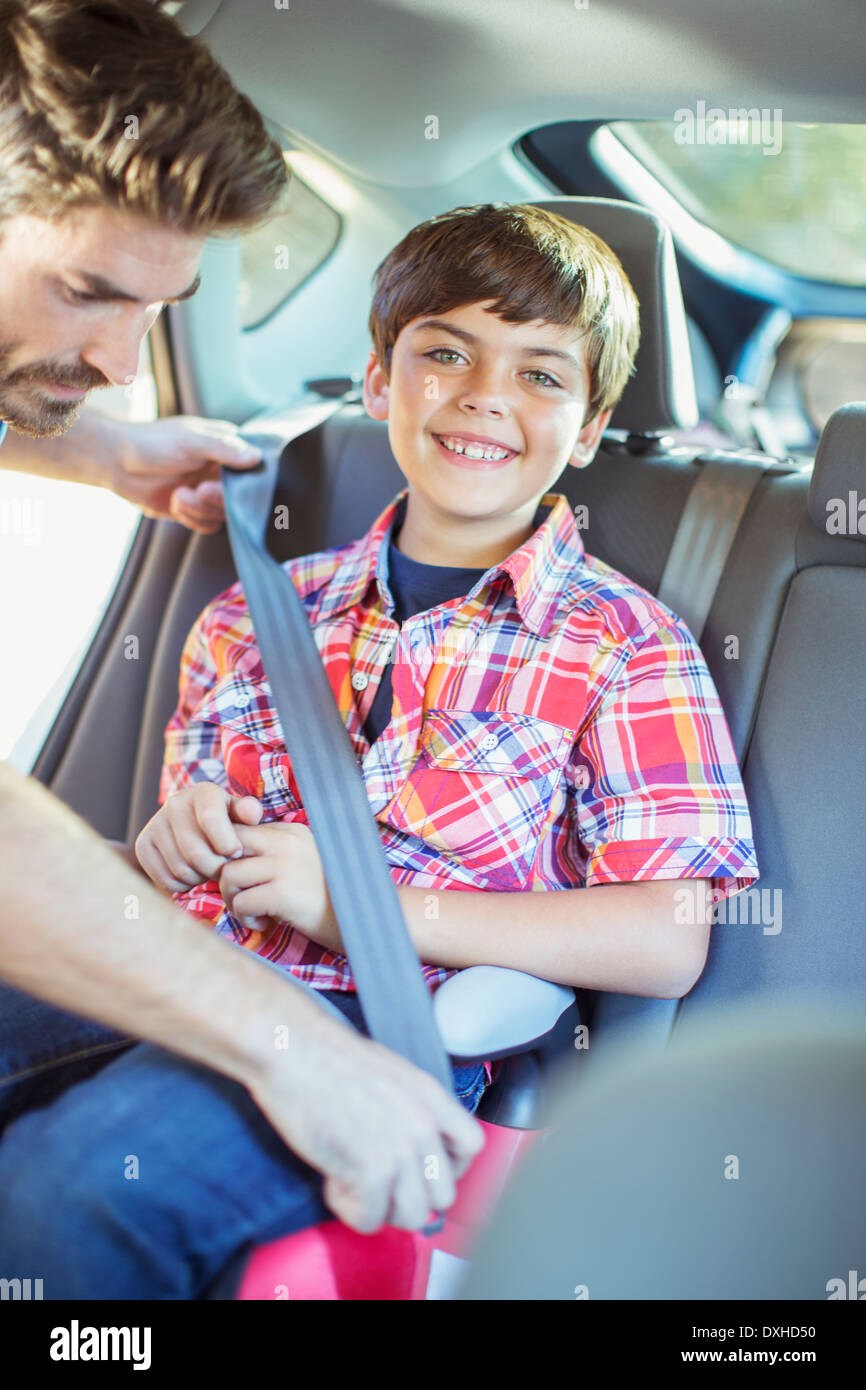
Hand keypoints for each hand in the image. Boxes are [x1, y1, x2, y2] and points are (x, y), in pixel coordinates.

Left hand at [110, 416, 261, 532]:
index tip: (225, 483)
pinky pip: (207, 525)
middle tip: (200, 490)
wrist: (117, 461)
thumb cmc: (152, 443)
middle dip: (217, 499)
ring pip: (222, 515)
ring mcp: (207, 491)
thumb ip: (224, 449)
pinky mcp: (194, 509)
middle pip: (239, 499)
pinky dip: (191, 519)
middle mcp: (221, 472)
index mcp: (227, 449)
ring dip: (199, 509)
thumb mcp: (191, 440)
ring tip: (177, 495)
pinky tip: (174, 503)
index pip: (252, 471)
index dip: (244, 484)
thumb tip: (256, 457)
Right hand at [135, 783, 263, 894]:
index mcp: (202, 792)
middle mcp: (174, 804)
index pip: (211, 819)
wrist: (196, 824)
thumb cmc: (227, 821)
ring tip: (209, 869)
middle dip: (216, 868)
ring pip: (181, 869)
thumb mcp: (241, 814)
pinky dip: (183, 885)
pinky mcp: (143, 845)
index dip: (227, 843)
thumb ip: (249, 812)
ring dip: (200, 877)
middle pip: (196, 853)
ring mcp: (155, 824)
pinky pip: (165, 878)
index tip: (236, 853)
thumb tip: (251, 814)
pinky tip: (193, 873)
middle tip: (224, 868)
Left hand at [218, 820, 343, 951]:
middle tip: (238, 893)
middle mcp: (287, 842)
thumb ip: (276, 853)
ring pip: (229, 874)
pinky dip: (246, 918)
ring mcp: (285, 866)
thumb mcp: (305, 861)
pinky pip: (241, 902)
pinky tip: (265, 923)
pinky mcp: (283, 893)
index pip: (241, 830)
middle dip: (222, 871)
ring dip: (233, 899)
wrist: (364, 919)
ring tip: (252, 912)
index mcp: (292, 831)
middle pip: (228, 844)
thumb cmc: (331, 896)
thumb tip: (233, 859)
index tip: (243, 878)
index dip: (231, 855)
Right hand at [249, 1001, 484, 1232]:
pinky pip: (371, 1219)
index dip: (447, 1166)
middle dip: (409, 1195)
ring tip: (353, 1180)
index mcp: (432, 1097)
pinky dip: (348, 1209)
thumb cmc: (328, 1056)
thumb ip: (412, 1109)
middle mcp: (424, 1125)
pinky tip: (333, 1180)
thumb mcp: (391, 1073)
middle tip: (378, 1181)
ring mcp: (400, 1150)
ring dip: (380, 1207)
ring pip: (413, 1216)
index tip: (420, 1168)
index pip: (472, 1148)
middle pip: (444, 1194)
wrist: (293, 1050)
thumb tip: (412, 1144)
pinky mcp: (371, 1172)